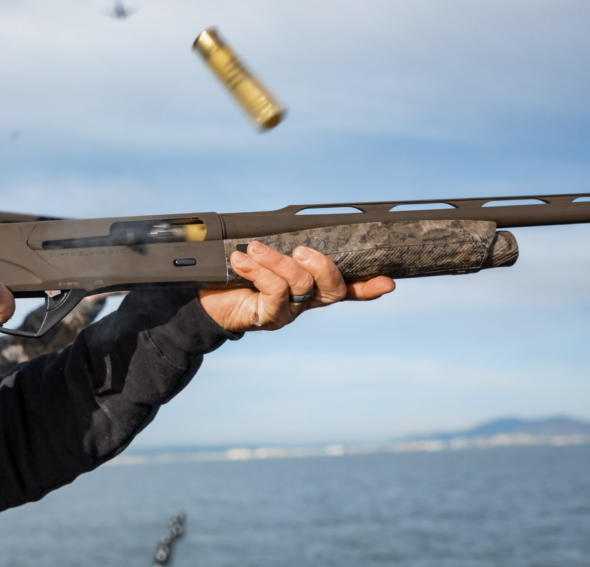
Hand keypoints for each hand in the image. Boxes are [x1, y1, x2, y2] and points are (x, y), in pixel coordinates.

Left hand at [199, 242, 393, 331]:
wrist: (201, 300)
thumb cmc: (233, 272)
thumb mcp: (259, 255)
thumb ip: (278, 243)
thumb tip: (288, 225)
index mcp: (309, 285)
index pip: (346, 288)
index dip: (368, 287)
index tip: (388, 282)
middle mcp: (304, 301)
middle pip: (332, 288)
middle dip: (322, 265)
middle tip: (301, 249)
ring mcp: (288, 312)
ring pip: (300, 285)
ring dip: (277, 261)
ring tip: (252, 249)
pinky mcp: (267, 318)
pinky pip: (274, 293)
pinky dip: (258, 271)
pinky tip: (240, 260)